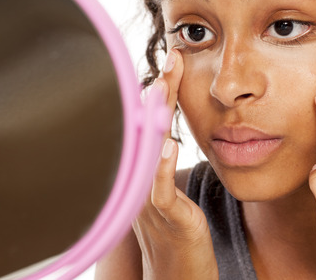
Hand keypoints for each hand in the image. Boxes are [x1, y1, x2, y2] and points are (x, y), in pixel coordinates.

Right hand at [132, 49, 218, 279]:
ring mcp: (148, 200)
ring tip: (163, 88)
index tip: (176, 58)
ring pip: (147, 152)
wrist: (176, 277)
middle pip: (144, 127)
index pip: (149, 120)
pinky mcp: (166, 220)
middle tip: (172, 58)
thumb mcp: (168, 190)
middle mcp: (138, 180)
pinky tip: (169, 143)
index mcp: (141, 170)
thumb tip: (166, 129)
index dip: (161, 89)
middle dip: (157, 92)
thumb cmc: (176, 233)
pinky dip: (161, 166)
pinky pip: (160, 191)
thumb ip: (163, 161)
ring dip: (155, 118)